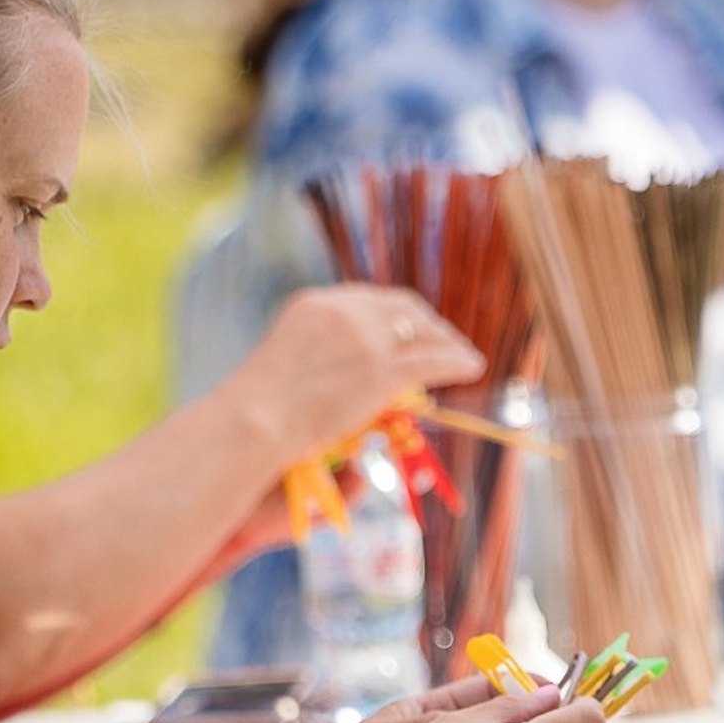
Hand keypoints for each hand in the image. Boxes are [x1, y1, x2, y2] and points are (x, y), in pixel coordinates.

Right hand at [233, 286, 484, 468]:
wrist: (251, 422)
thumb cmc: (255, 408)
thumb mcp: (284, 360)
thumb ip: (317, 352)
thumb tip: (345, 370)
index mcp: (316, 303)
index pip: (371, 300)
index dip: (399, 315)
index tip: (412, 329)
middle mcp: (344, 311)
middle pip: (404, 308)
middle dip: (429, 324)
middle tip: (445, 341)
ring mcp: (365, 340)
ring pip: (423, 333)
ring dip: (448, 342)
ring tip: (465, 355)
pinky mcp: (381, 370)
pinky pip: (431, 361)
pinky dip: (456, 362)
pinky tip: (472, 368)